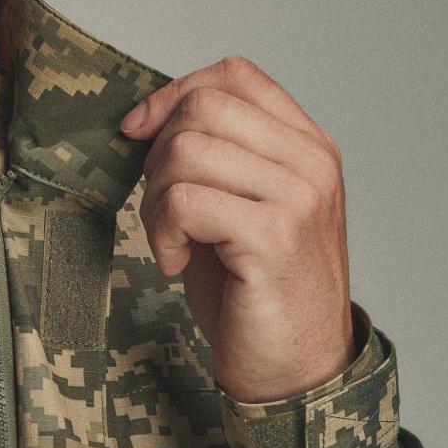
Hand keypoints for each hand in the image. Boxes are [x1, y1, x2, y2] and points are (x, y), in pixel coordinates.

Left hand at [120, 54, 355, 401]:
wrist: (295, 371)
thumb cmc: (259, 296)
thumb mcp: (242, 212)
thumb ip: (218, 161)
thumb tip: (146, 122)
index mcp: (308, 147)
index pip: (234, 75)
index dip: (172, 95)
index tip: (137, 135)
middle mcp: (311, 163)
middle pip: (202, 106)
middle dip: (157, 157)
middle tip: (162, 215)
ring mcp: (297, 197)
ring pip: (186, 151)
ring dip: (156, 202)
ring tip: (171, 245)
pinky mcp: (272, 236)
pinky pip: (185, 201)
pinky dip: (163, 233)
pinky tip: (176, 264)